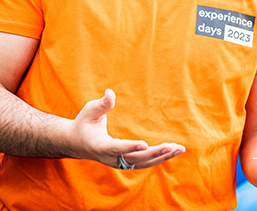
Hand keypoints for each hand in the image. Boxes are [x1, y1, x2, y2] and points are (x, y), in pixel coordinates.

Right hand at [71, 89, 185, 168]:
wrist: (77, 143)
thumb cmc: (83, 123)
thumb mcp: (89, 111)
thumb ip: (101, 104)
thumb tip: (110, 92)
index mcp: (99, 146)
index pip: (116, 148)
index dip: (130, 147)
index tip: (144, 145)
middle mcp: (110, 159)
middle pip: (135, 159)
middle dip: (154, 153)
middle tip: (171, 146)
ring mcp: (119, 163)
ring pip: (143, 163)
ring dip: (162, 156)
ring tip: (179, 148)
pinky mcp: (126, 163)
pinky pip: (145, 162)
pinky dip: (159, 157)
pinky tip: (173, 150)